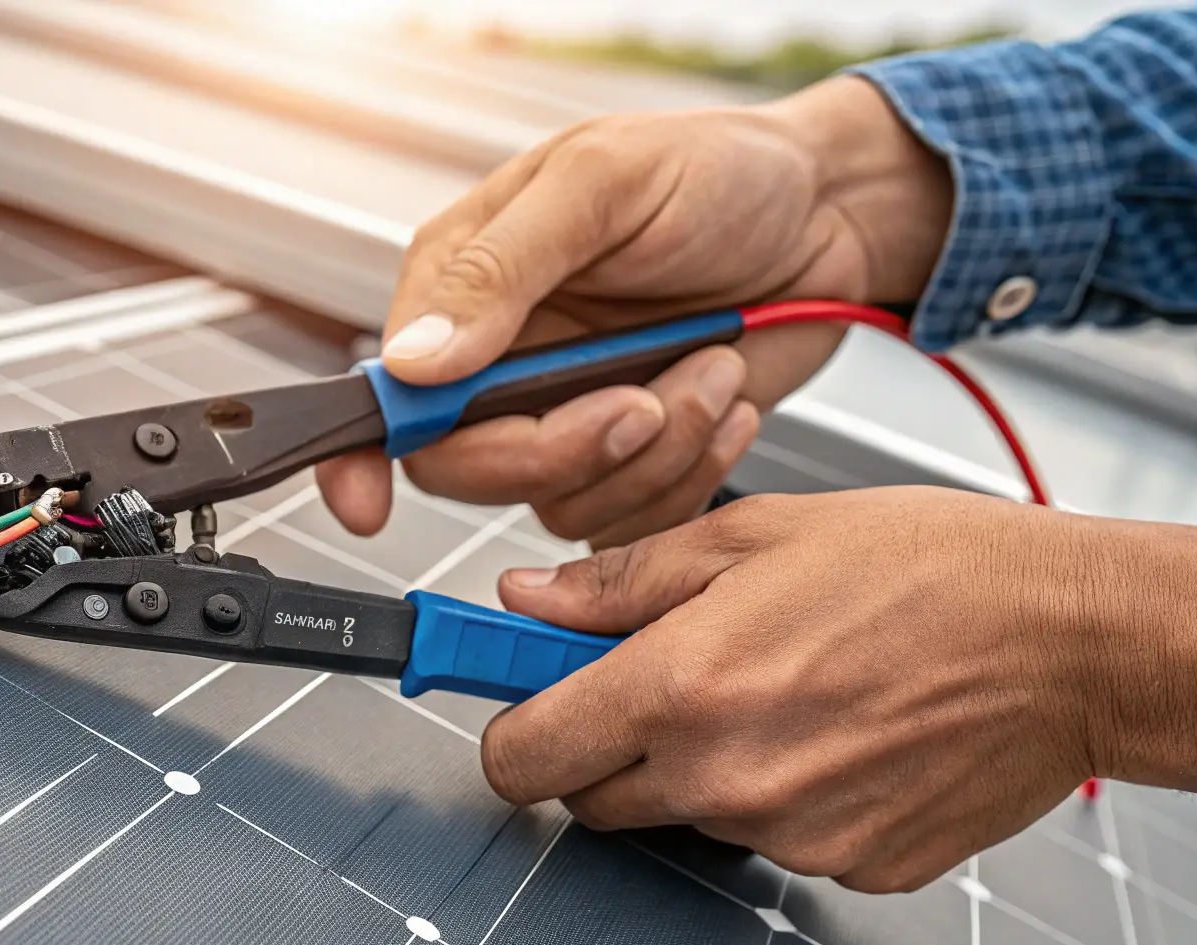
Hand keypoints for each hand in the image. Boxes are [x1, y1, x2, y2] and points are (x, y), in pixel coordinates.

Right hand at [317, 76, 953, 547]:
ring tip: (711, 365)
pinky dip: (691, 473)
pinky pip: (630, 521)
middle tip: (640, 399)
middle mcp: (504, 364)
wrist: (834, 212)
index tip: (368, 504)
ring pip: (559, 502)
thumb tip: (415, 359)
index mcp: (464, 286)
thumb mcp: (603, 185)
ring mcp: (568, 418)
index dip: (363, 457)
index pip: (388, 394)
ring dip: (655, 450)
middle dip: (564, 449)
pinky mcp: (634, 460)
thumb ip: (500, 269)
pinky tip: (724, 398)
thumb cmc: (720, 171)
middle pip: (469, 469)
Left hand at [480, 487, 1196, 892]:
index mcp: (683, 687)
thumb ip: (622, 580)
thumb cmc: (933, 569)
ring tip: (788, 684)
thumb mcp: (755, 535)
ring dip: (706, 763)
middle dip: (608, 745)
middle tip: (669, 677)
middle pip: (595, 799)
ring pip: (689, 814)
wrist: (1079, 642)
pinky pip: (777, 837)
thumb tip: (527, 597)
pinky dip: (787, 793)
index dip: (513, 729)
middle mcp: (725, 777)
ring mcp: (791, 834)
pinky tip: (840, 729)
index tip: (527, 698)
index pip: (522, 758)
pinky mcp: (852, 867)